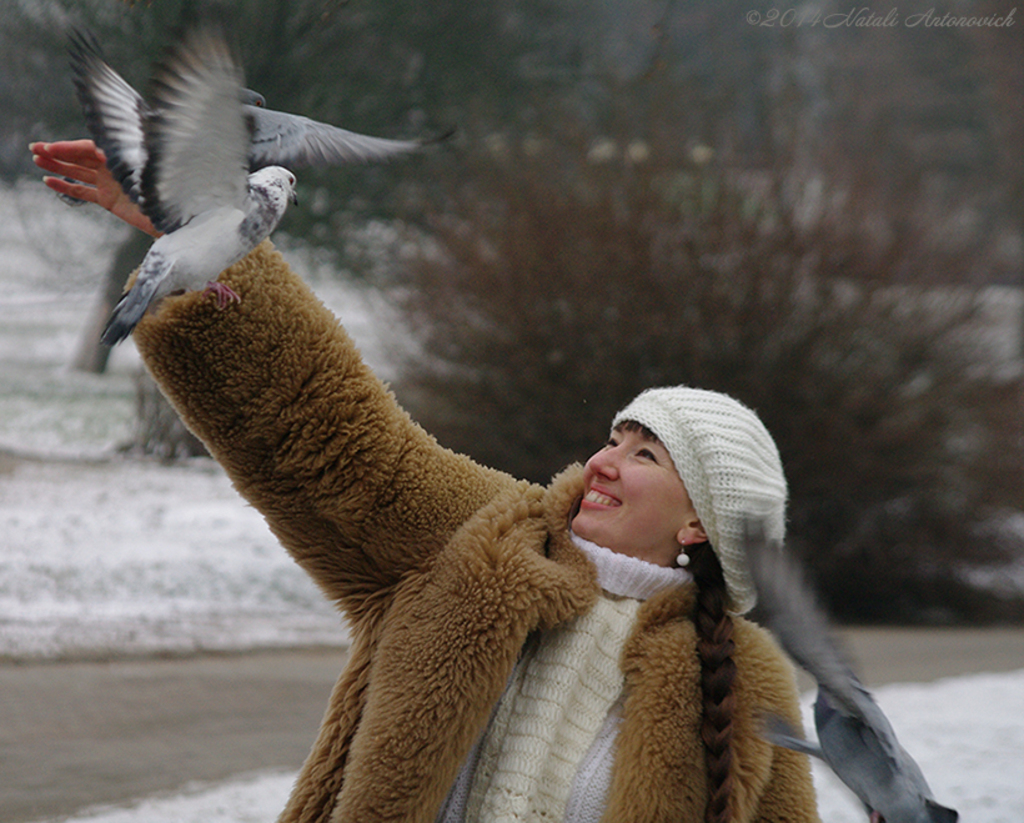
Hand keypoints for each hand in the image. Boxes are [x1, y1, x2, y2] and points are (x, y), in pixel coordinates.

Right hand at [30, 140, 159, 237]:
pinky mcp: (108, 199)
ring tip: (36, 161)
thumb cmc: (164, 192)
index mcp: (122, 156)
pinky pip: (83, 191)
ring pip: (78, 172)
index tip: (49, 148)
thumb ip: (125, 161)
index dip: (69, 148)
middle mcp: (114, 167)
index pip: (90, 148)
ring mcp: (110, 183)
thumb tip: (102, 149)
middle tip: (34, 149)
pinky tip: (49, 181)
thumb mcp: (146, 173)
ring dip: (57, 166)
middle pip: (81, 157)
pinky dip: (66, 186)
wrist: (172, 219)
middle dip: (57, 153)